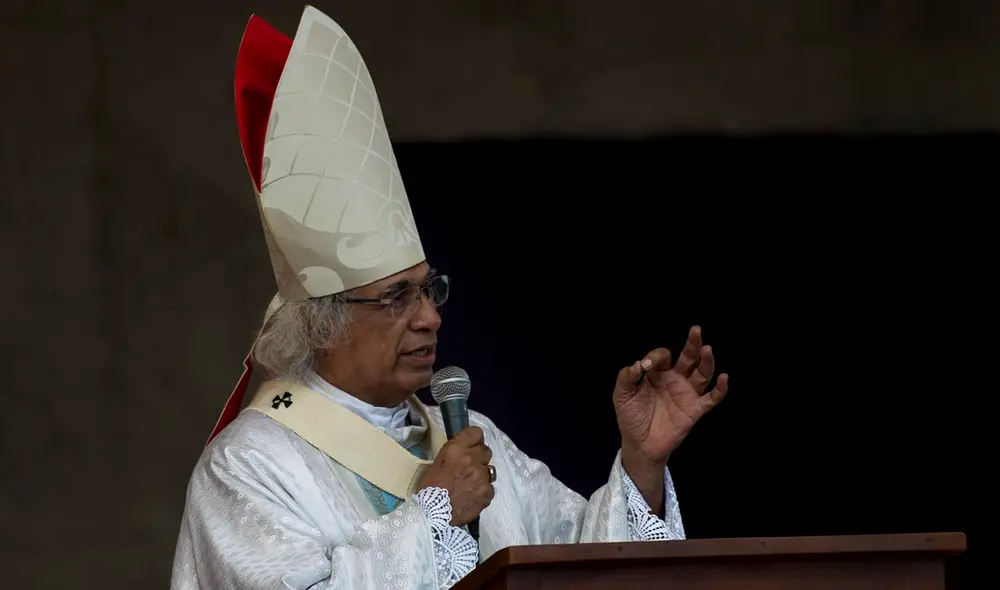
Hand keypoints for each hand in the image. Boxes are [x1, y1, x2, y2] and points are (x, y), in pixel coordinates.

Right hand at [417, 426, 495, 525]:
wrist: (433, 515)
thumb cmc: (430, 488)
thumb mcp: (438, 462)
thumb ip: (455, 453)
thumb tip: (467, 449)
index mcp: (456, 449)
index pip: (476, 432)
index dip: (475, 440)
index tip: (471, 446)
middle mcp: (471, 459)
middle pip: (486, 450)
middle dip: (479, 458)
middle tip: (469, 468)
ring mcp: (482, 476)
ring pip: (489, 470)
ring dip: (482, 475)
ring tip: (470, 485)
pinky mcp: (487, 492)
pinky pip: (490, 487)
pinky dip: (483, 491)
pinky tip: (472, 497)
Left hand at [613, 326, 728, 464]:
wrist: (639, 444)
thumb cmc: (631, 417)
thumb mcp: (621, 396)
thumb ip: (626, 378)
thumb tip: (637, 364)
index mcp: (656, 374)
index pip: (663, 356)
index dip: (656, 357)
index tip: (645, 366)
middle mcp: (674, 380)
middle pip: (688, 358)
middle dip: (692, 344)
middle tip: (696, 330)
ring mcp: (686, 394)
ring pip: (702, 374)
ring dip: (706, 362)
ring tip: (707, 349)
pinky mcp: (694, 410)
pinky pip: (711, 398)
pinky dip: (720, 389)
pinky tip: (724, 378)